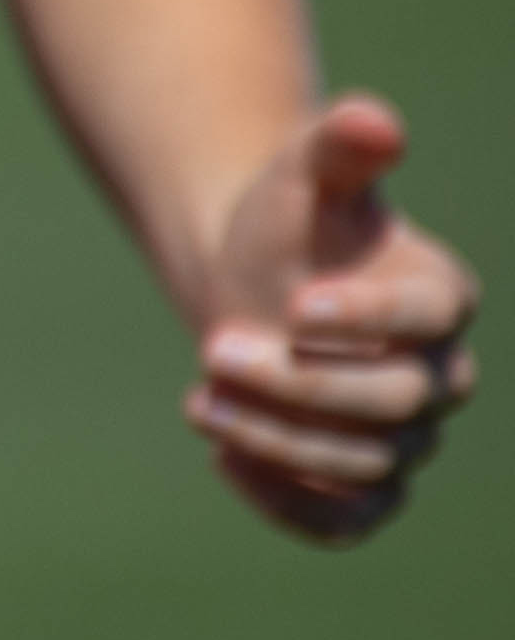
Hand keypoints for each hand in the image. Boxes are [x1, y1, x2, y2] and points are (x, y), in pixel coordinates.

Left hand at [190, 95, 472, 545]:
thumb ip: (338, 147)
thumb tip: (372, 117)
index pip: (430, 316)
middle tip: (215, 349)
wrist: (252, 278)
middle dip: (302, 385)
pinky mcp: (361, 482)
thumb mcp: (304, 175)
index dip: (371, 315)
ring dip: (278, 441)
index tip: (296, 303)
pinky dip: (290, 506)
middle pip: (395, 403)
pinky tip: (221, 461)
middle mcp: (438, 373)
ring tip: (198, 399)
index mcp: (440, 295)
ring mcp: (404, 435)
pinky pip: (347, 522)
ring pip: (366, 465)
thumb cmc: (288, 221)